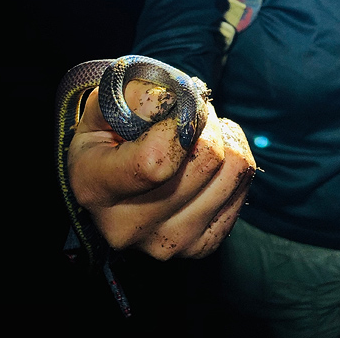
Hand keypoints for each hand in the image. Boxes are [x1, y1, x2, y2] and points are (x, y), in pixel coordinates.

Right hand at [68, 78, 255, 259]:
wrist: (114, 169)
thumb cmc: (112, 128)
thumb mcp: (109, 100)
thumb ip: (139, 93)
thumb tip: (180, 101)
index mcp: (96, 186)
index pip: (157, 161)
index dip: (180, 123)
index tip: (176, 104)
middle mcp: (128, 226)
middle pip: (206, 160)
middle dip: (206, 121)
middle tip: (189, 112)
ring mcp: (166, 243)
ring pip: (233, 170)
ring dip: (223, 137)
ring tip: (198, 132)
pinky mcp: (200, 245)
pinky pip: (244, 183)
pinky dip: (234, 157)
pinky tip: (208, 155)